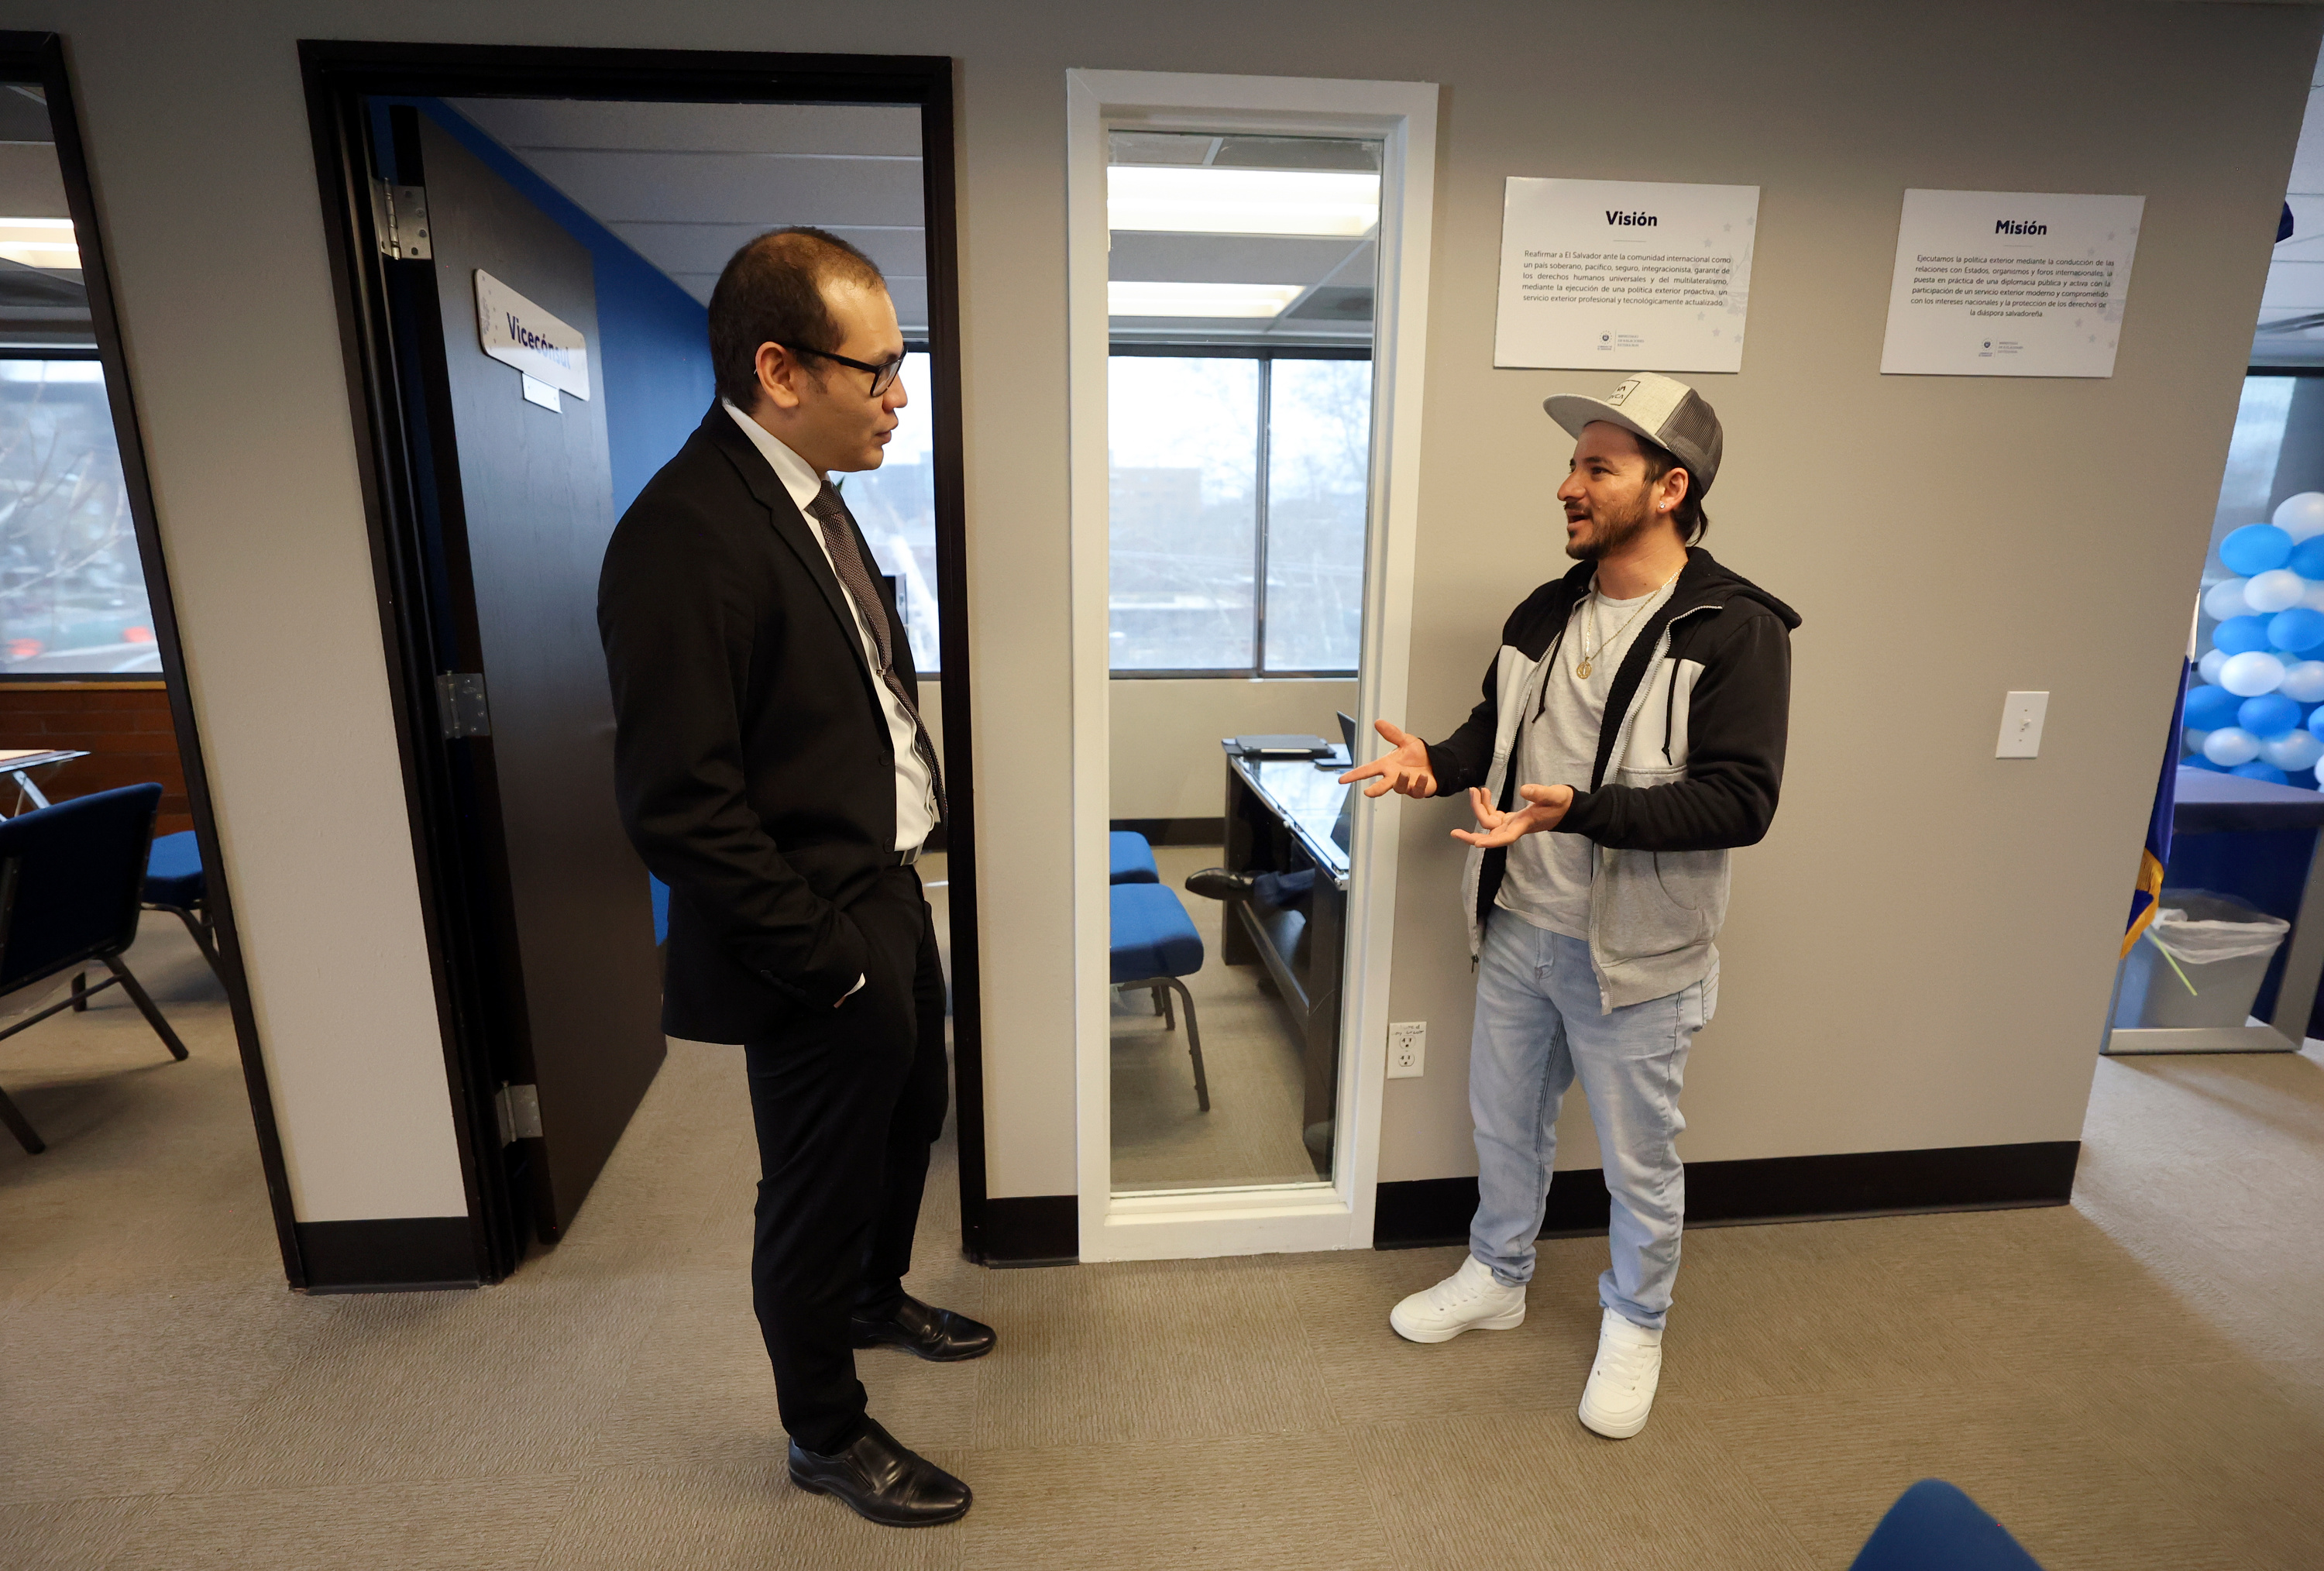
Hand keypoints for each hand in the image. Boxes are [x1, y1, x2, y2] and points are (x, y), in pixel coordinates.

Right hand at [1338, 720, 1437, 798]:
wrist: (1436, 763)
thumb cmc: (1418, 755)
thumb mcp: (1405, 740)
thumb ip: (1392, 733)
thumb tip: (1379, 722)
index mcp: (1387, 766)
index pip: (1367, 770)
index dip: (1354, 775)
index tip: (1343, 780)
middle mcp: (1394, 777)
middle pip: (1381, 785)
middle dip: (1375, 789)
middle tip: (1368, 792)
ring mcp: (1405, 785)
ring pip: (1399, 788)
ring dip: (1401, 782)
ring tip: (1404, 773)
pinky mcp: (1418, 790)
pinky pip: (1417, 790)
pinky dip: (1419, 783)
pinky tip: (1421, 776)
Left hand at [1450, 783, 1573, 846]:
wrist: (1568, 807)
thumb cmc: (1562, 802)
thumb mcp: (1554, 795)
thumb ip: (1540, 793)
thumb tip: (1523, 790)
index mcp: (1523, 825)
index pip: (1504, 838)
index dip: (1490, 842)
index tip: (1476, 843)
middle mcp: (1514, 827)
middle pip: (1489, 835)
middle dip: (1471, 835)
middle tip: (1453, 832)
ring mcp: (1512, 824)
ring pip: (1488, 823)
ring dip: (1478, 809)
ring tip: (1475, 790)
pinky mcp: (1512, 818)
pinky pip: (1493, 815)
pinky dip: (1486, 805)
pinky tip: (1484, 792)